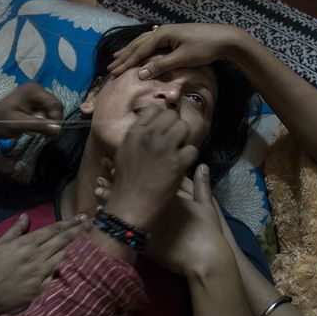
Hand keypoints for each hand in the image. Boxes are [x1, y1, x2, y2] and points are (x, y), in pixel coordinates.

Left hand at [0, 82, 63, 138]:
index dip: (56, 118)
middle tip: (51, 137)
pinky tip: (42, 132)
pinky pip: (47, 114)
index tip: (53, 133)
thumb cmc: (1, 121)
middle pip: (55, 106)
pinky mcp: (35, 105)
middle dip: (54, 122)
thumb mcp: (20, 124)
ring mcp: (36, 97)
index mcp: (33, 90)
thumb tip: (58, 129)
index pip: (54, 103)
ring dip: (51, 124)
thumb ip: (39, 125)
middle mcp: (37, 91)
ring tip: (47, 137)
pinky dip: (46, 124)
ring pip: (52, 111)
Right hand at [0, 213, 89, 315]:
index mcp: (27, 244)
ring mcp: (40, 274)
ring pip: (64, 258)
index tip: (81, 217)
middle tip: (91, 223)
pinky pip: (56, 276)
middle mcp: (37, 257)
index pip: (53, 230)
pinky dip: (66, 269)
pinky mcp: (40, 289)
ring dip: (76, 248)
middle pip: (63, 241)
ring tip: (88, 241)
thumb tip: (26, 216)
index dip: (69, 222)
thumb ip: (15, 230)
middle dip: (79, 231)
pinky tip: (76, 265)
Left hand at [95, 163, 231, 277]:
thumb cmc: (207, 231)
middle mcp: (155, 208)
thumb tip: (201, 165)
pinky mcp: (144, 242)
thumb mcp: (207, 206)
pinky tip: (100, 214)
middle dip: (117, 180)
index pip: (148, 179)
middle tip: (101, 170)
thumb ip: (202, 185)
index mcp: (169, 197)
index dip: (134, 170)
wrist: (204, 257)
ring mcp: (148, 224)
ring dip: (110, 198)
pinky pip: (124, 229)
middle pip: (133, 191)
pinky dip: (113, 221)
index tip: (120, 162)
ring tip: (96, 188)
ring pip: (125, 208)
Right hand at [104, 105, 198, 230]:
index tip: (163, 129)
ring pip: (184, 127)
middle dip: (175, 127)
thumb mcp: (124, 152)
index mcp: (135, 132)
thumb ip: (137, 136)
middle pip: (172, 116)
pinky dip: (189, 157)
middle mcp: (150, 136)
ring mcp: (164, 148)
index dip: (161, 118)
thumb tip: (151, 124)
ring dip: (184, 139)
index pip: (154, 109)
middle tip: (173, 141)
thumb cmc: (125, 182)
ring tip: (178, 151)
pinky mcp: (177, 163)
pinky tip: (182, 165)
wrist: (130, 206)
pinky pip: (192, 149)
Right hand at [107, 23, 249, 78]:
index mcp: (162, 34)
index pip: (139, 50)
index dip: (126, 62)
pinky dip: (141, 48)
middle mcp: (162, 31)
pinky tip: (139, 49)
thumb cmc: (204, 48)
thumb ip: (161, 65)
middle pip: (138, 45)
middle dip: (124, 57)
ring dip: (130, 51)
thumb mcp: (182, 58)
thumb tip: (140, 74)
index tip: (113, 72)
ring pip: (143, 42)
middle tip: (110, 67)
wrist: (224, 38)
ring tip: (118, 57)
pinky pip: (151, 42)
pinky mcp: (174, 37)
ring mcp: (168, 32)